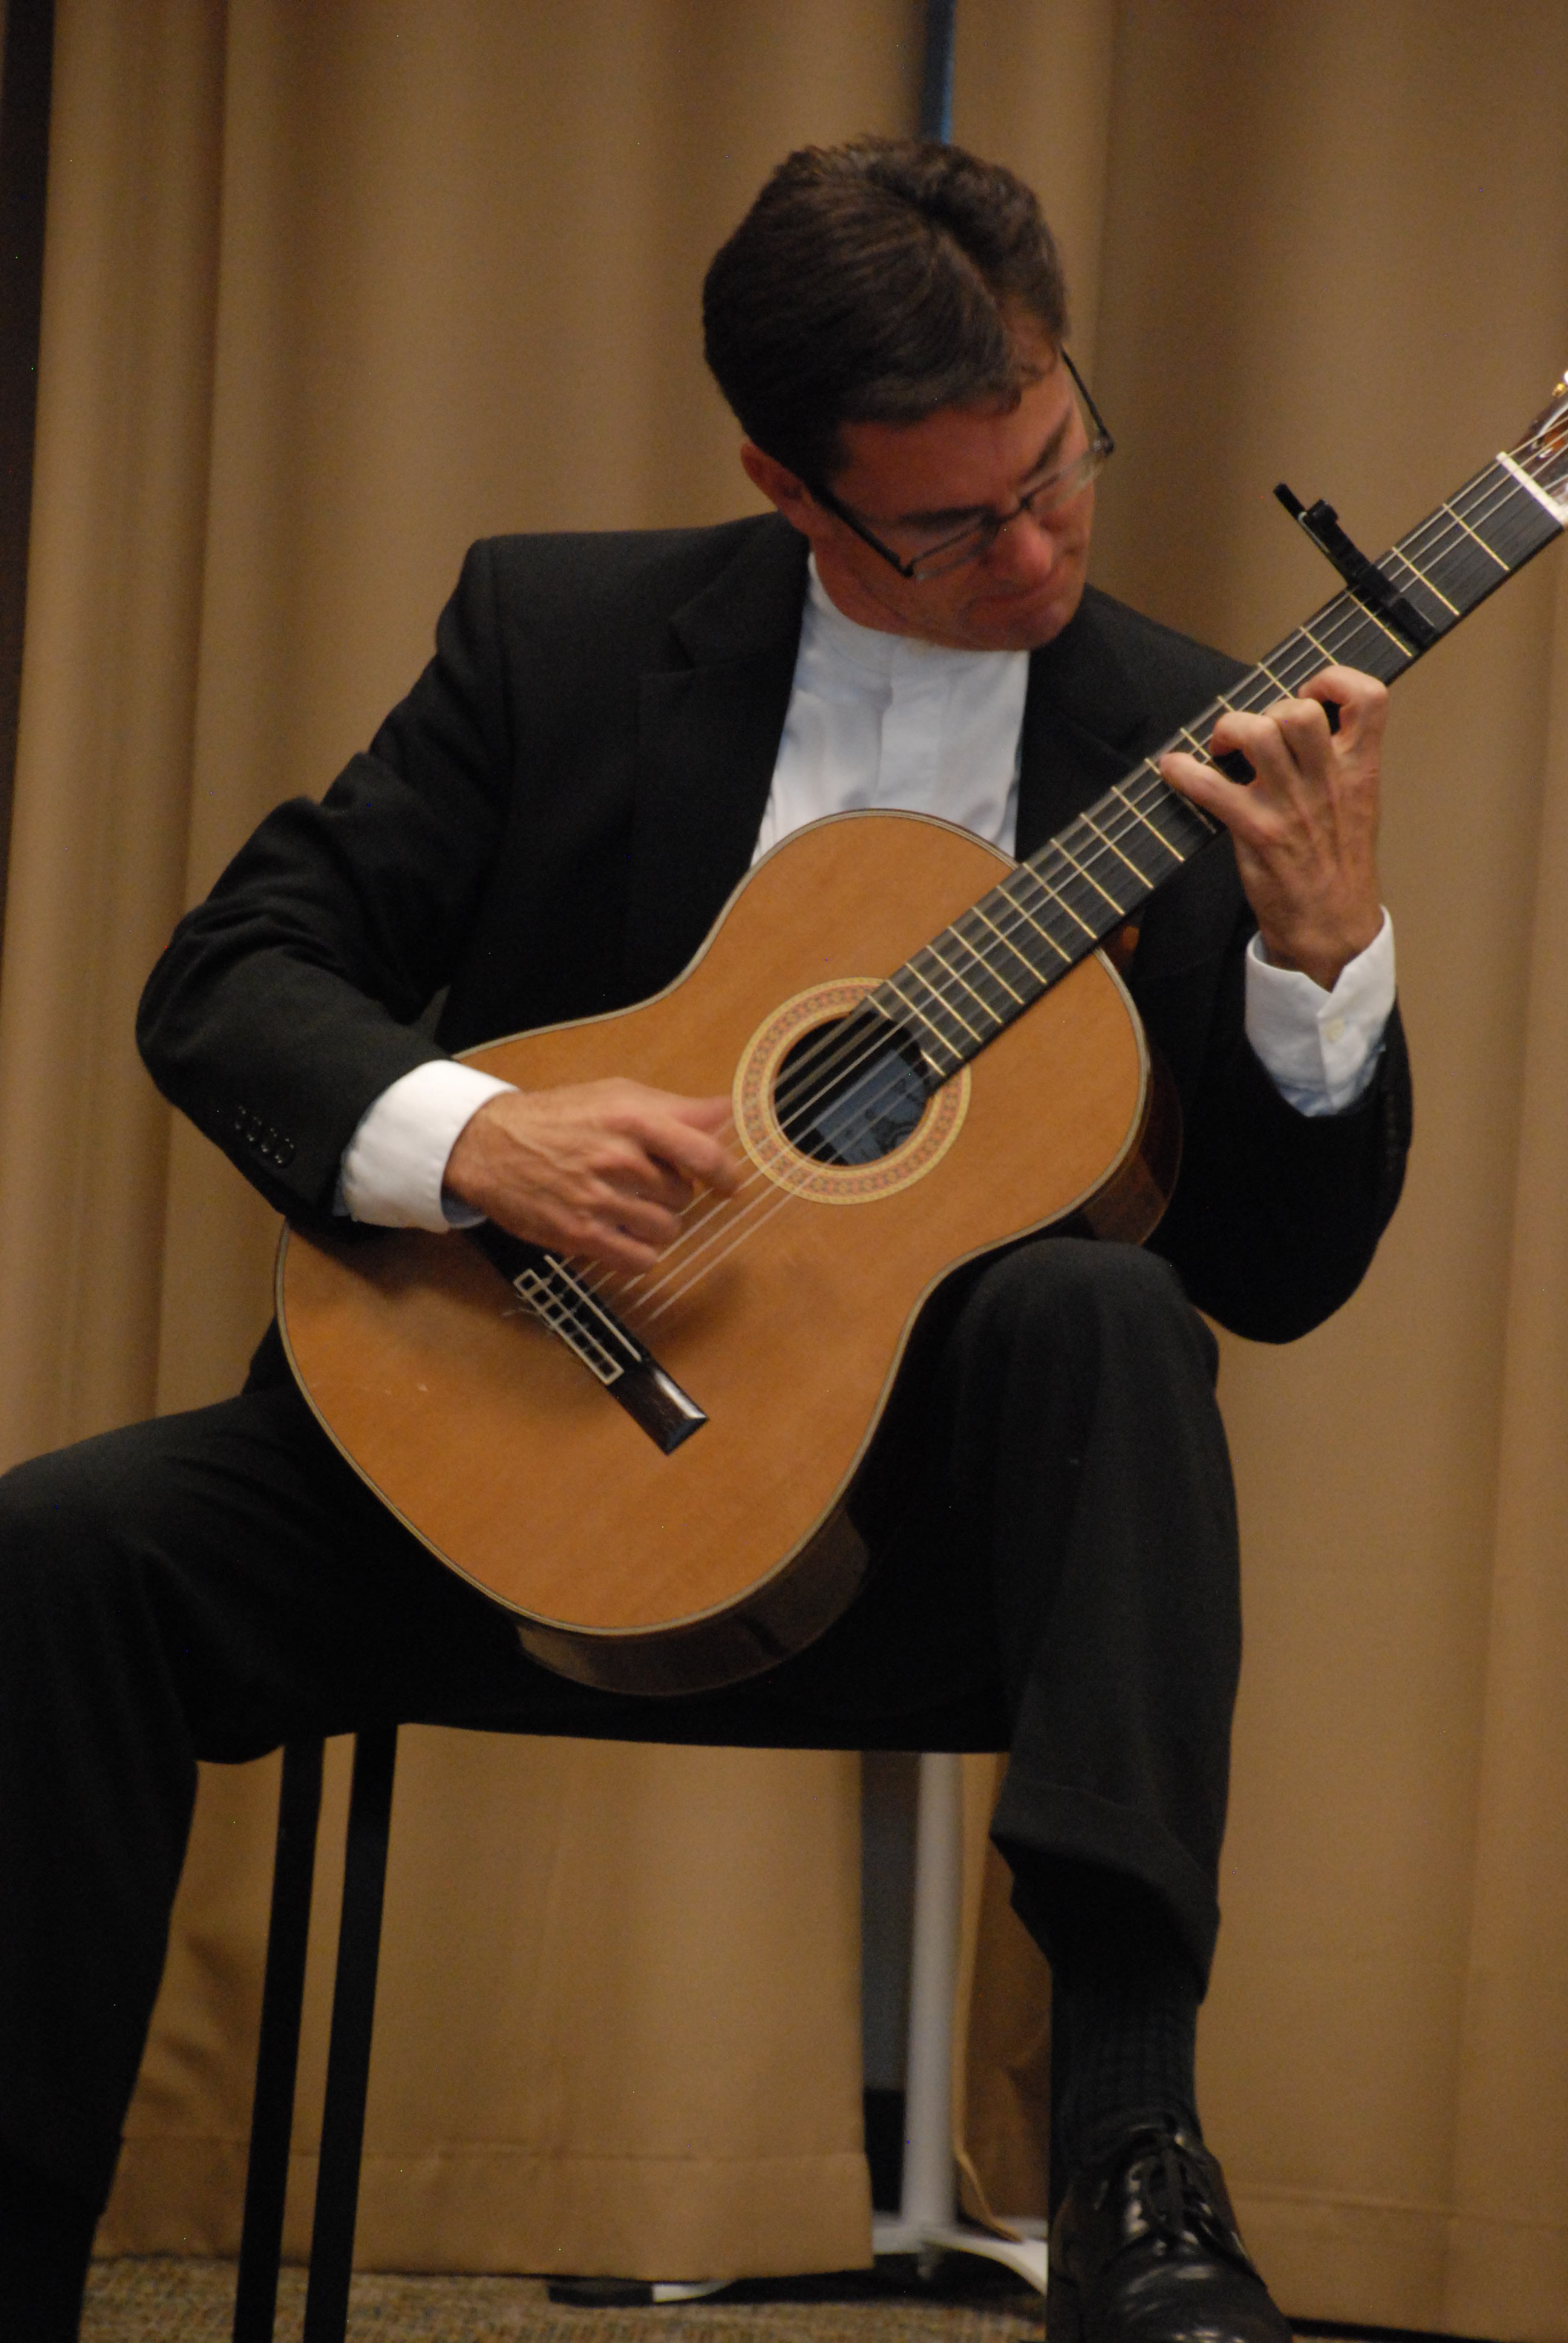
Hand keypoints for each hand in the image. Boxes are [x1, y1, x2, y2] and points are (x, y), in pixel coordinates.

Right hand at [443, 1079, 739, 1272]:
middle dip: (672, 1193)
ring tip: (630, 1208)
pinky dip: (640, 1254)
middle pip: (683, 1195)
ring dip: (656, 1225)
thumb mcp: (615, 1095)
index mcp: (632, 1119)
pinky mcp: (579, 1235)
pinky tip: (623, 1236)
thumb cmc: (557, 1117)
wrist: (489, 1145)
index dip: (726, 1174)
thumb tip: (726, 1111)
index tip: (729, 1185)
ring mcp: (599, 1200)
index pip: (703, 1153)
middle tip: (643, 1183)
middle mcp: (618, 1159)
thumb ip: (674, 1108)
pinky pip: (639, 1260)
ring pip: (666, 1230)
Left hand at [1158, 664, 1386, 988]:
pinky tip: (1173, 769)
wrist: (1332, 929)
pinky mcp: (1256, 831)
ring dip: (1230, 729)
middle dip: (1268, 708)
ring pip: (1257, 734)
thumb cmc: (1338, 867)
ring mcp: (1291, 806)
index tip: (1312, 692)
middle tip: (1256, 733)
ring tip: (1224, 748)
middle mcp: (1328, 781)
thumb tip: (1296, 726)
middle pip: (1298, 711)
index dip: (1336, 680)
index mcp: (1360, 771)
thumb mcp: (1357, 807)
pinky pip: (1211, 787)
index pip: (1370, 699)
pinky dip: (1183, 772)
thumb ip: (1337, 764)